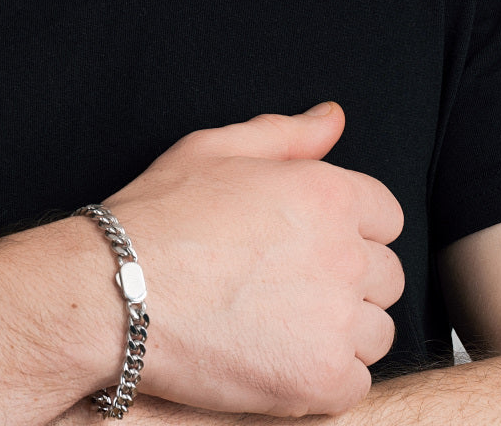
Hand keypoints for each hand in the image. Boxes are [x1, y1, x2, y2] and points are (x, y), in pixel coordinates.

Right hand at [100, 103, 402, 417]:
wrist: (116, 290)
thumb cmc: (158, 216)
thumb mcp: (213, 149)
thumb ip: (285, 134)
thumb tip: (331, 118)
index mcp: (327, 195)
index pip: (385, 214)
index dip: (345, 226)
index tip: (304, 241)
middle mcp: (344, 255)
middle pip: (385, 275)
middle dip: (345, 277)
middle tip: (283, 281)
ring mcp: (335, 322)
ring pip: (374, 331)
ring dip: (338, 329)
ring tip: (277, 320)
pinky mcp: (321, 380)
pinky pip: (355, 381)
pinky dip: (322, 376)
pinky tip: (275, 355)